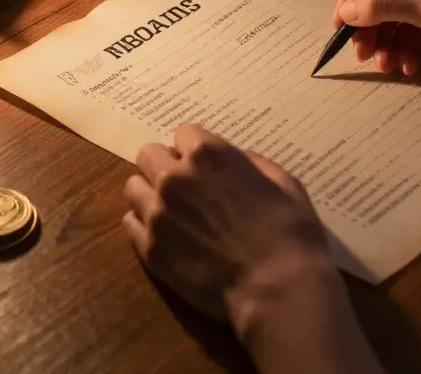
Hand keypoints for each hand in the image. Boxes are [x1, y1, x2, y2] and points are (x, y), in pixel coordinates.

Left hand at [122, 125, 336, 329]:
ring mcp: (157, 213)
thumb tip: (232, 161)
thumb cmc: (290, 232)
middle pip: (149, 154)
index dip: (196, 149)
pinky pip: (130, 222)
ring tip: (171, 211)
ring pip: (133, 187)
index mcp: (209, 154)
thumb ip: (250, 163)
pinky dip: (145, 224)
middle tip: (185, 186)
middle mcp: (174, 177)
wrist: (277, 287)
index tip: (205, 166)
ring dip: (150, 193)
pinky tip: (167, 235)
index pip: (184, 133)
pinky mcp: (149, 248)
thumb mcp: (283, 183)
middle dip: (165, 164)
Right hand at [334, 0, 420, 76]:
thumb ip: (384, 5)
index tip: (343, 21)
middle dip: (366, 23)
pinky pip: (408, 35)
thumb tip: (346, 12)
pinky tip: (409, 68)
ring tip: (387, 66)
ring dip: (383, 42)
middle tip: (362, 52)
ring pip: (390, 17)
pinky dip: (403, 51)